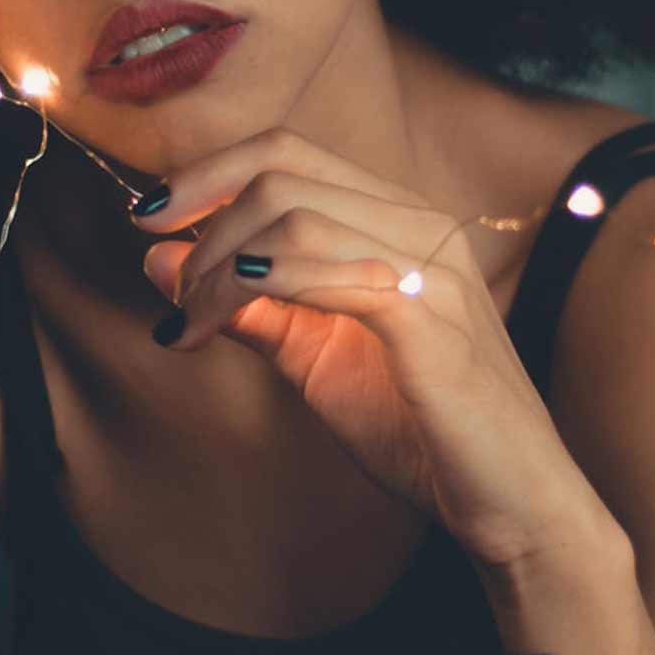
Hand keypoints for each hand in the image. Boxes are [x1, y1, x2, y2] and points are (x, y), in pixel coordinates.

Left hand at [132, 127, 631, 577]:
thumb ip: (247, 304)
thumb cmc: (416, 428)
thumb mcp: (313, 356)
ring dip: (218, 264)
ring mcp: (431, 267)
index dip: (205, 173)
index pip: (287, 152)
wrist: (509, 502)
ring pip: (295, 215)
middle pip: (282, 169)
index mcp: (395, 219)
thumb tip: (155, 259)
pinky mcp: (431, 321)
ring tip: (192, 320)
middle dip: (201, 218)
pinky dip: (260, 287)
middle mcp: (419, 223)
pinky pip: (330, 272)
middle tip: (168, 287)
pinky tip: (223, 316)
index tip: (145, 219)